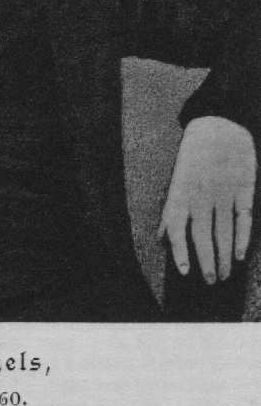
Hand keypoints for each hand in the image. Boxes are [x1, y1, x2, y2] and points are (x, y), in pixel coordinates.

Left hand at [158, 117, 256, 283]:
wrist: (220, 125)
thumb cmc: (194, 155)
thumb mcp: (177, 179)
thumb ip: (171, 209)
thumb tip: (161, 237)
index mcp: (182, 190)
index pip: (178, 227)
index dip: (180, 251)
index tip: (185, 272)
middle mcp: (201, 193)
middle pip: (203, 235)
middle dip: (207, 261)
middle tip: (209, 280)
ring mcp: (224, 191)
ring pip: (224, 232)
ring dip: (224, 256)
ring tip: (224, 274)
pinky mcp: (243, 187)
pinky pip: (243, 218)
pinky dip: (242, 238)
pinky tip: (240, 254)